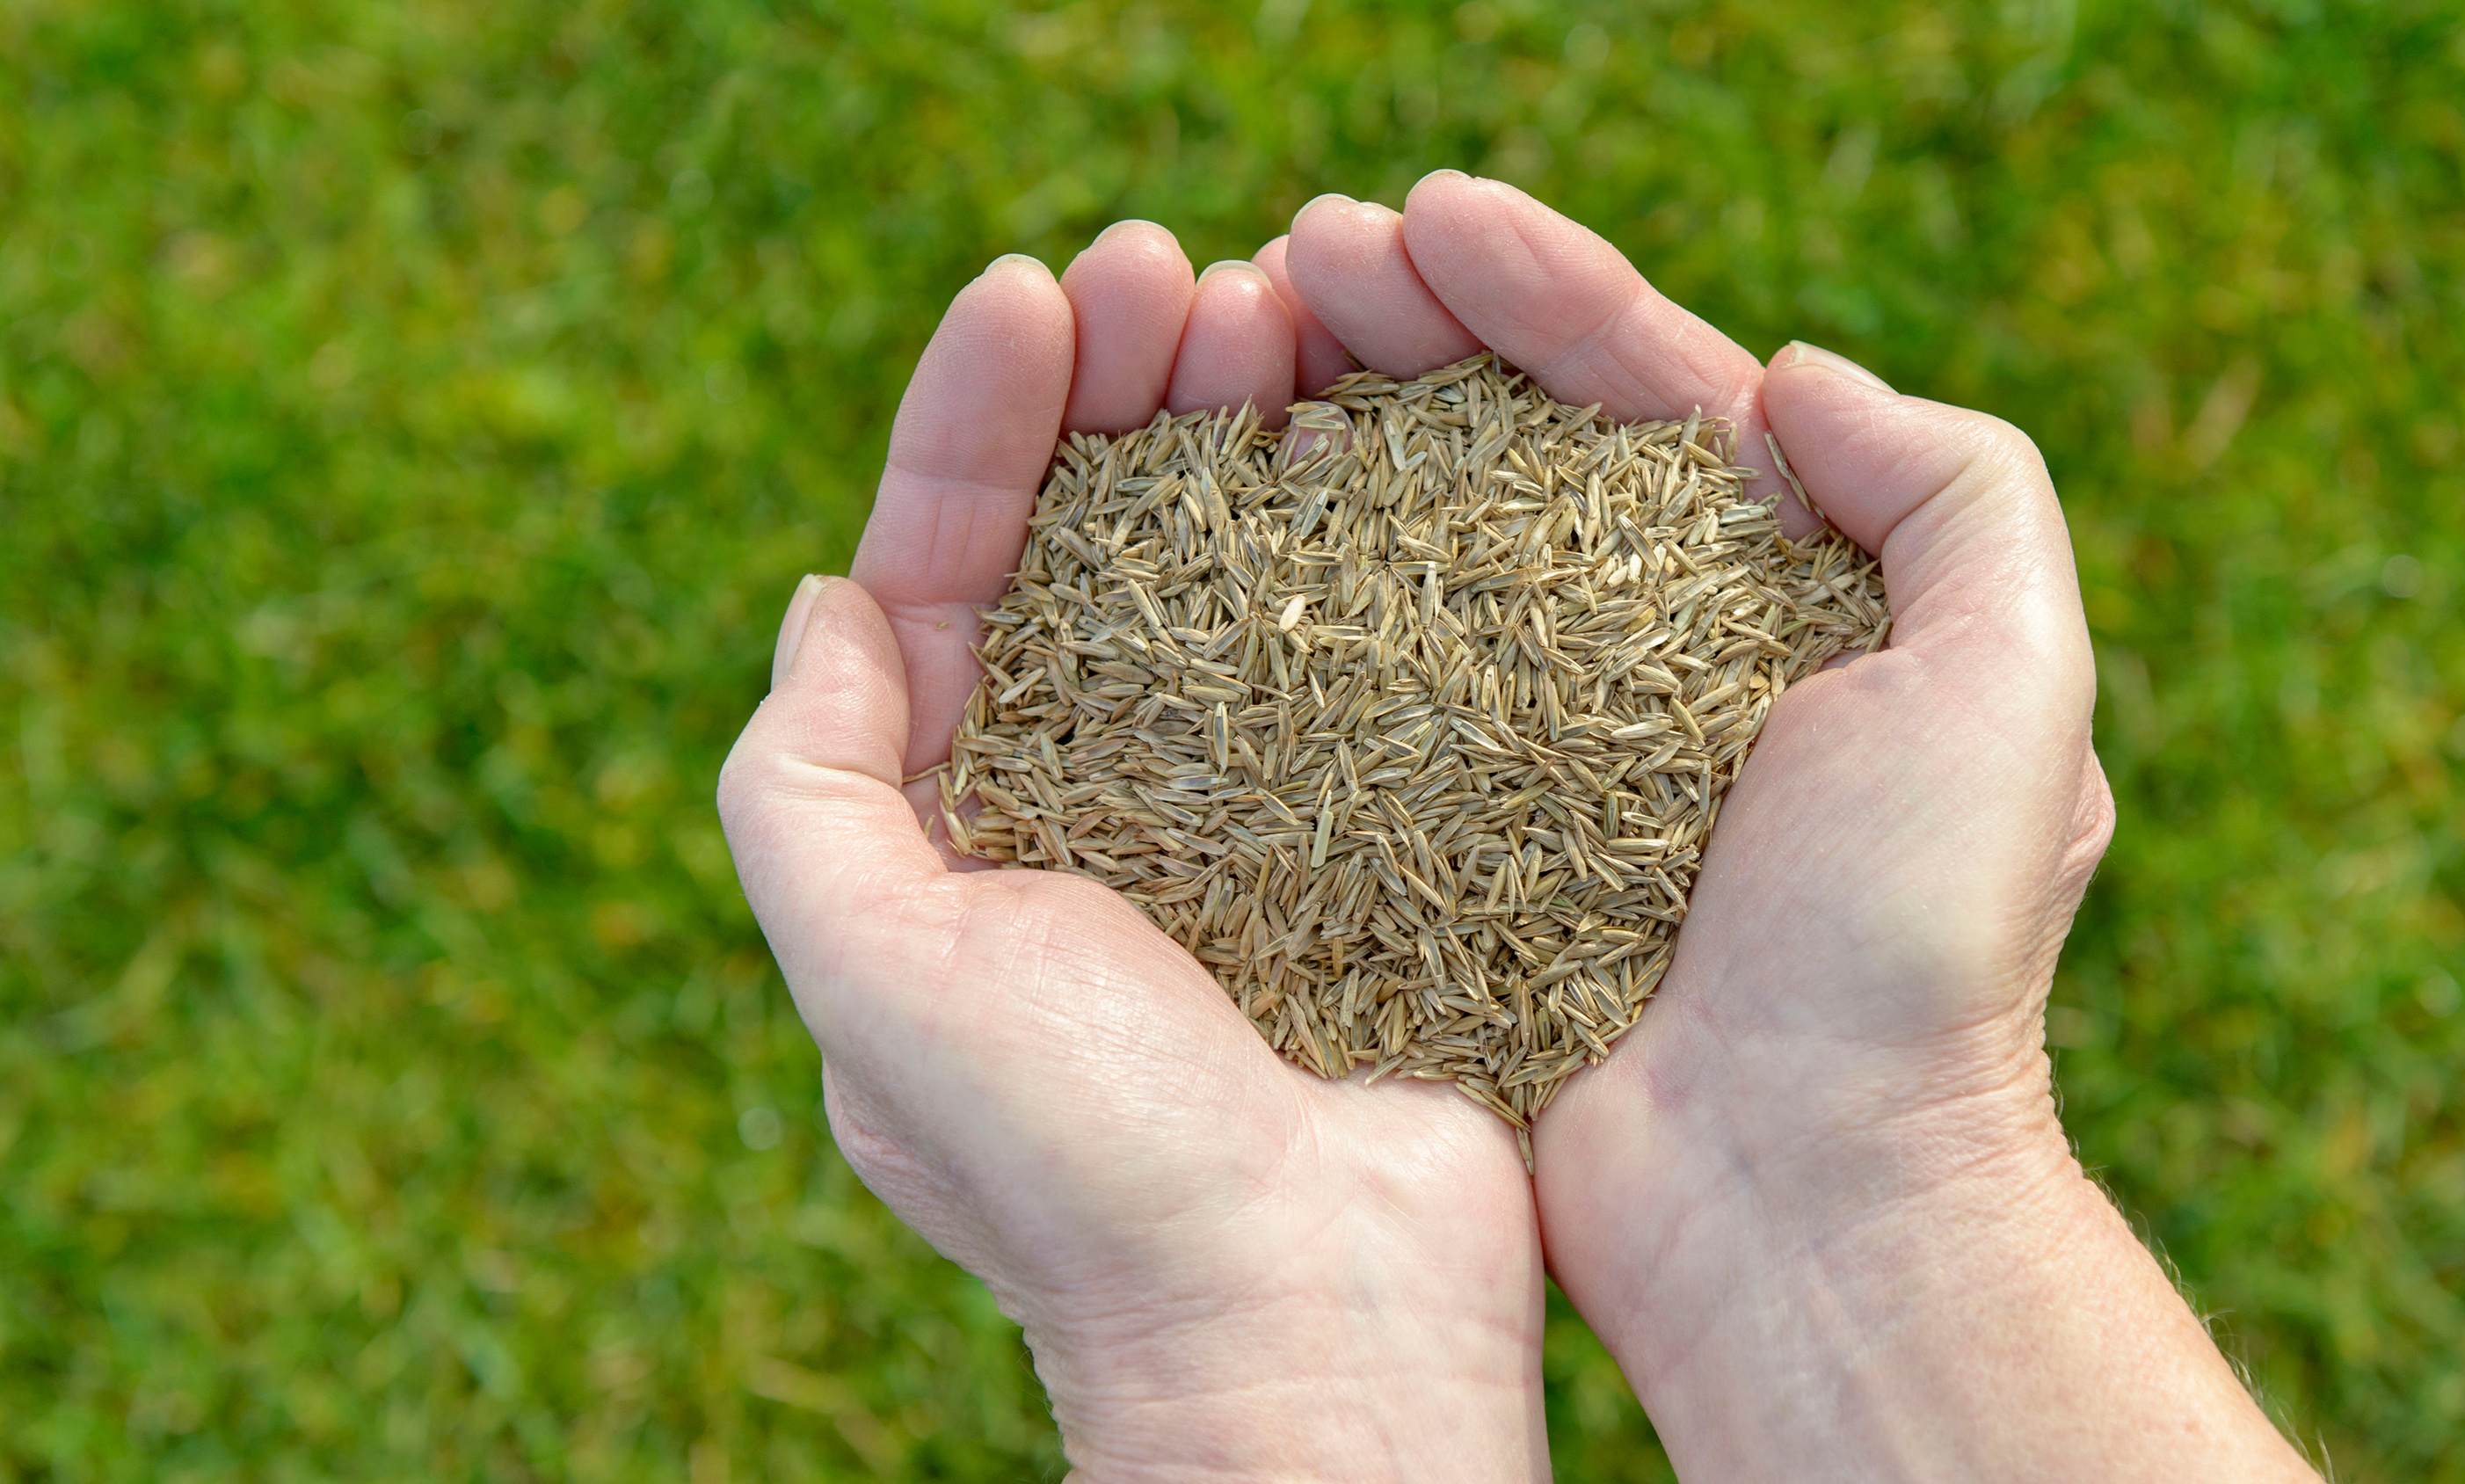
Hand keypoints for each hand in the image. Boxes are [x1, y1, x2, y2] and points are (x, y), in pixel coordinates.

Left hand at [718, 225, 1546, 1480]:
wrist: (1312, 1330)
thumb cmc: (1084, 1178)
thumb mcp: (876, 987)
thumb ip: (807, 797)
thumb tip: (827, 604)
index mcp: (951, 831)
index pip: (942, 574)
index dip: (975, 425)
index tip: (1040, 294)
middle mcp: (1088, 810)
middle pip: (1089, 548)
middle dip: (1115, 397)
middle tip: (1180, 272)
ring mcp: (1240, 819)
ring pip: (1227, 577)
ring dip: (1240, 435)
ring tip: (1284, 312)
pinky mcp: (1373, 837)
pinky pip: (1359, 654)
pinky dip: (1361, 539)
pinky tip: (1385, 444)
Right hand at [1283, 174, 2318, 1480]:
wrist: (1804, 1201)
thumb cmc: (1915, 952)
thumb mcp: (2007, 685)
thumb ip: (1952, 490)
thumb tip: (1788, 378)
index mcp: (1781, 601)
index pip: (1649, 395)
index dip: (1541, 290)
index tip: (1422, 216)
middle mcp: (1645, 663)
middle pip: (1507, 448)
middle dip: (1405, 331)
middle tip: (1288, 258)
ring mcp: (1530, 756)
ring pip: (1411, 551)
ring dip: (1323, 432)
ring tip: (1224, 345)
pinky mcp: (1438, 851)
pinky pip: (1345, 698)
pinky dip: (1281, 599)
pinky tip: (1211, 522)